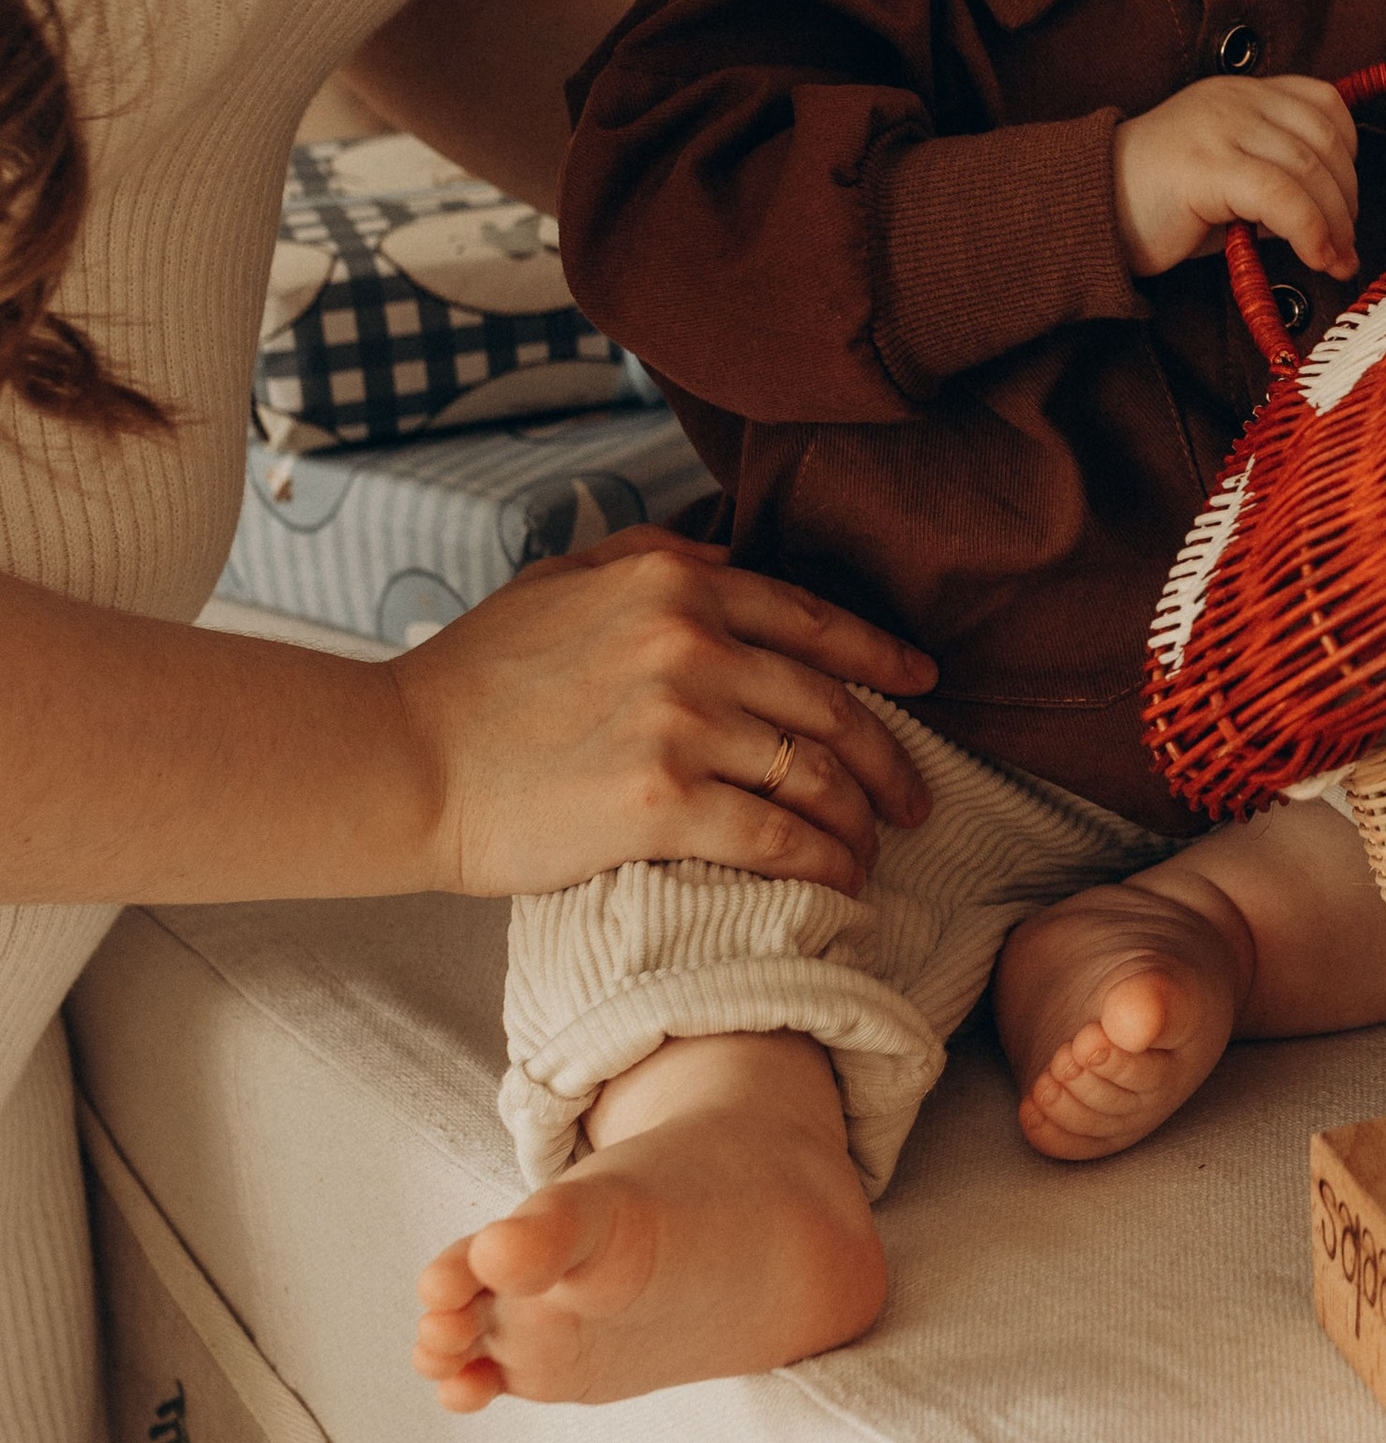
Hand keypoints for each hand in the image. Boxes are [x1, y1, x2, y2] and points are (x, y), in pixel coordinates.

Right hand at [390, 528, 939, 903]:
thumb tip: (725, 557)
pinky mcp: (661, 802)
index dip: (881, 656)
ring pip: (813, 774)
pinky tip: (841, 885)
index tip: (924, 683)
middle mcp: (691, 642)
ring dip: (859, 821)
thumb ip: (650, 558)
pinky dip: (822, 864)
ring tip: (874, 854)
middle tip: (917, 799)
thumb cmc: (474, 676)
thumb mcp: (563, 578)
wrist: (405, 759)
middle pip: (830, 703)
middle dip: (889, 759)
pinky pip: (776, 836)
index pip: (811, 621)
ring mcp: (680, 721)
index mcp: (675, 584)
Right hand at [1112, 73, 1358, 281]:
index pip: (1321, 101)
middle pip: (1323, 139)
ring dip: (1335, 222)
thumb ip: (1272, 181)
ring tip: (1335, 258)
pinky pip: (1282, 197)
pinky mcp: (1208, 166)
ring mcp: (1220, 128)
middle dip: (1347, 198)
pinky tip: (1317, 257)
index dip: (1348, 151)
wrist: (1082, 210)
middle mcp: (1234, 100)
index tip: (1344, 196)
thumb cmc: (1153, 204)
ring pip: (1309, 169)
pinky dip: (1311, 231)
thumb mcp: (1224, 179)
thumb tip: (1325, 217)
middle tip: (1345, 242)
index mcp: (1239, 93)